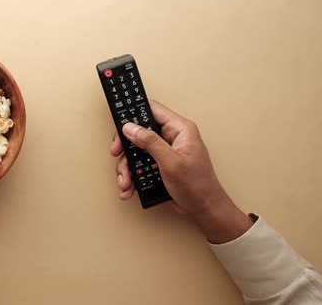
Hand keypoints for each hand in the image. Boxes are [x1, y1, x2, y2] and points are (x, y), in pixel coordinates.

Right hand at [109, 100, 251, 242]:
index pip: (152, 110)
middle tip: (117, 154)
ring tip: (126, 181)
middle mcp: (172, 137)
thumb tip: (131, 128)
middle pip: (140, 132)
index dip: (134, 114)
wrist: (204, 210)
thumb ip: (150, 142)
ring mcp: (165, 151)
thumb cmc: (198, 186)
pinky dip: (133, 177)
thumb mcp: (171, 162)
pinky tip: (130, 187)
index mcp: (180, 129)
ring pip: (137, 151)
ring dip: (128, 167)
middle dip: (126, 147)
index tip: (120, 125)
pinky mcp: (160, 165)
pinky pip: (140, 165)